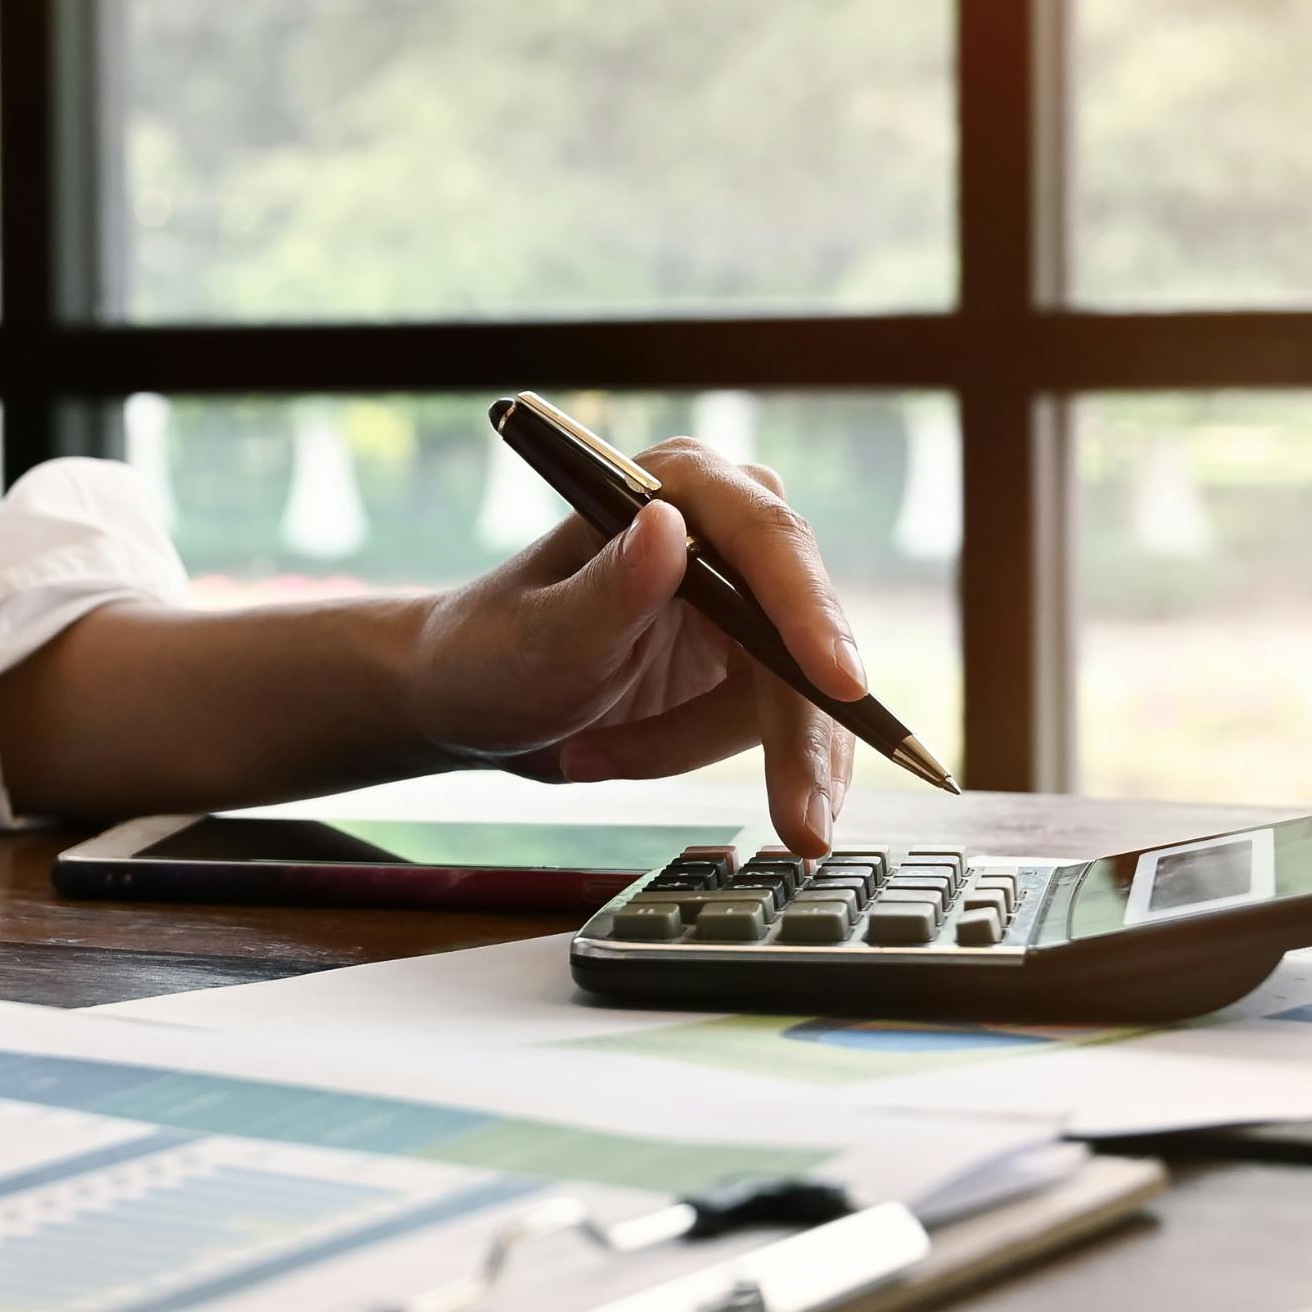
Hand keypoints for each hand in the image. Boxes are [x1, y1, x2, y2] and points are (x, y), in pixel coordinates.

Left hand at [402, 438, 869, 852]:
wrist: (472, 701)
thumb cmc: (489, 652)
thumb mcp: (539, 635)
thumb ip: (607, 589)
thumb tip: (668, 528)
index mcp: (675, 486)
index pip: (767, 542)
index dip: (810, 613)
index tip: (839, 684)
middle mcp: (725, 529)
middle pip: (802, 632)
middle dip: (797, 735)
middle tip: (802, 825)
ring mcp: (745, 598)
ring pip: (794, 694)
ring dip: (700, 746)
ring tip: (597, 757)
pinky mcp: (749, 661)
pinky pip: (777, 726)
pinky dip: (717, 763)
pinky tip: (624, 760)